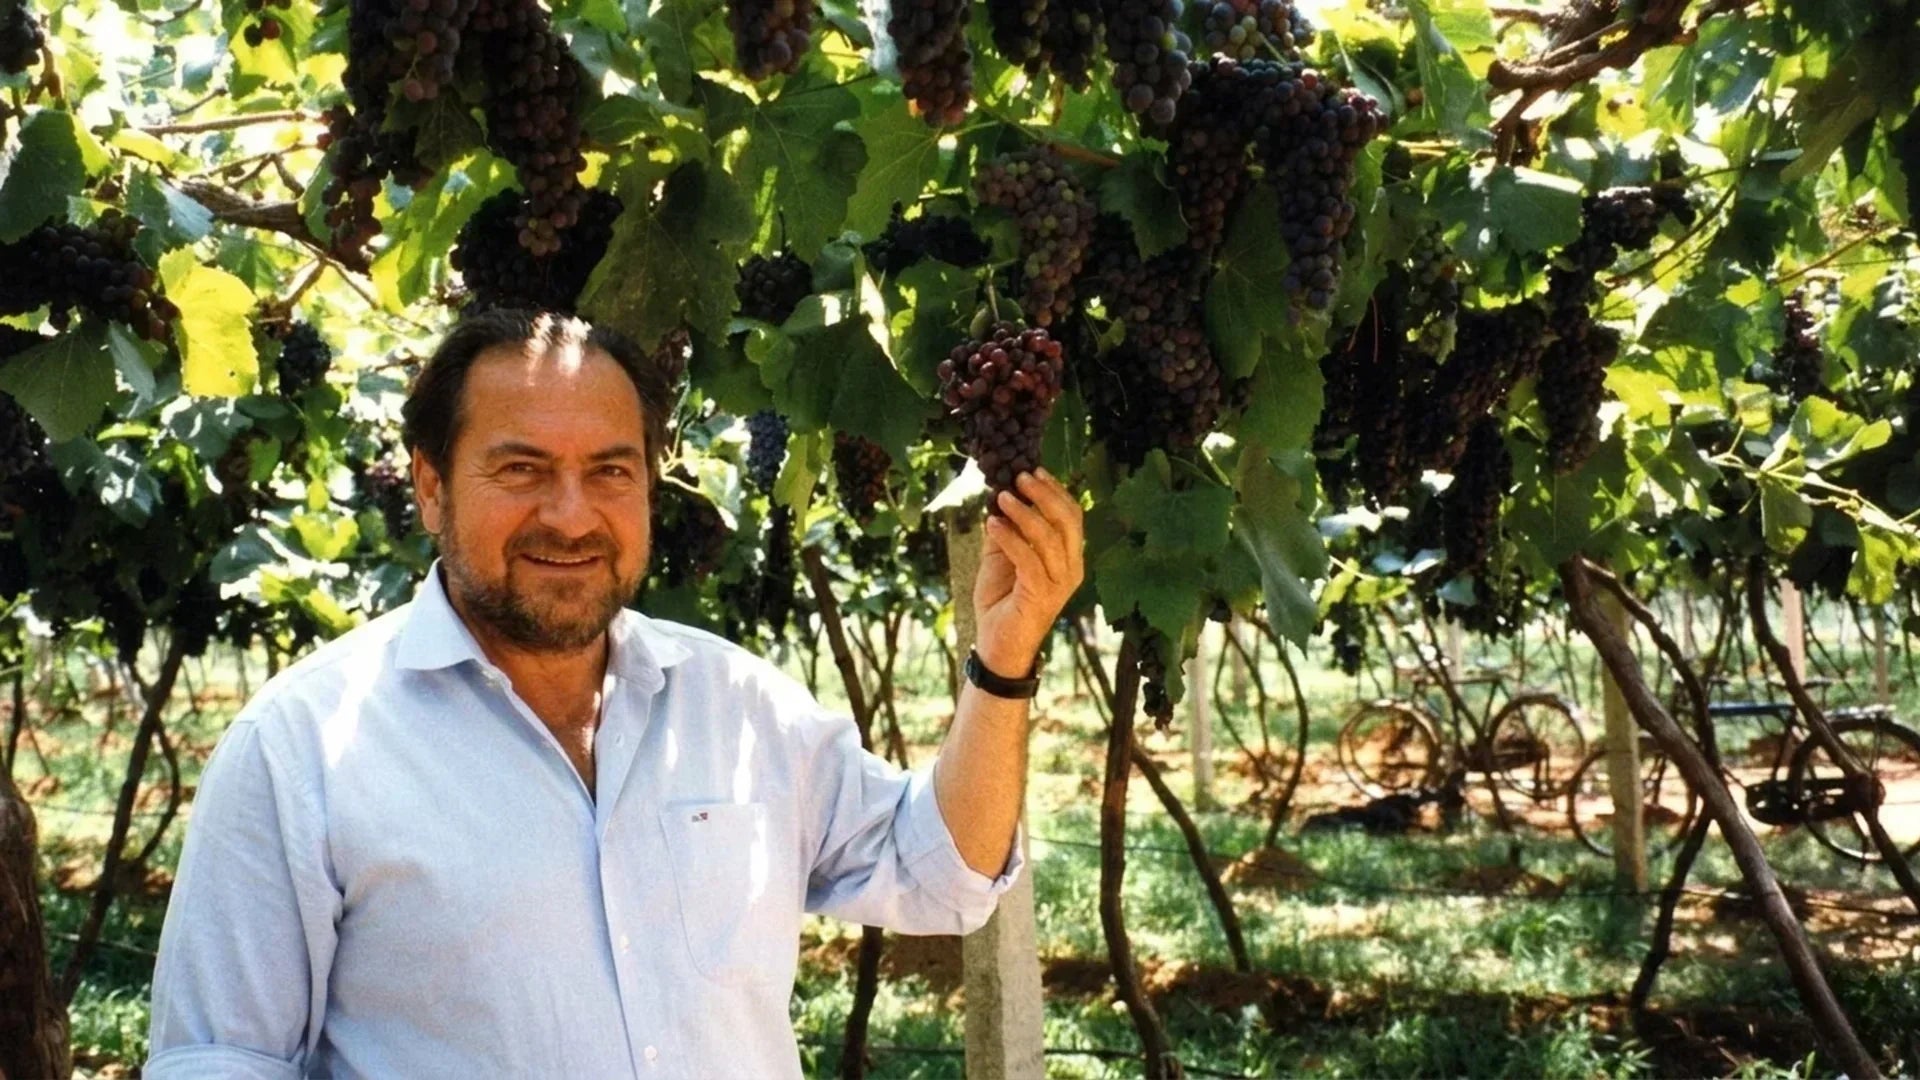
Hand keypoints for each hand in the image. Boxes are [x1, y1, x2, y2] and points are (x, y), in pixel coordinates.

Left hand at [974, 469, 1084, 677]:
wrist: (998, 646)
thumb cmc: (1002, 602)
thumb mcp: (1002, 558)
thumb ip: (1005, 531)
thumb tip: (998, 498)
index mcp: (1069, 558)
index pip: (1072, 516)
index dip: (1056, 491)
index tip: (1034, 470)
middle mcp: (1072, 569)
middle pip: (1068, 521)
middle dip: (1044, 494)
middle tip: (1020, 478)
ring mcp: (1060, 584)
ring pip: (1049, 538)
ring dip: (1024, 513)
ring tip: (1002, 497)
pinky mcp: (1041, 596)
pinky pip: (1028, 559)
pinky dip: (1010, 538)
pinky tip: (993, 525)